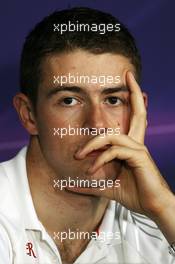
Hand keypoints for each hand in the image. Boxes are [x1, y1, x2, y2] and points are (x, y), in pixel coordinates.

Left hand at [66, 71, 173, 220]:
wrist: (151, 207)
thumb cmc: (133, 193)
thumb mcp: (107, 185)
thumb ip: (91, 182)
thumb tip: (71, 185)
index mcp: (131, 145)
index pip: (135, 117)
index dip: (135, 98)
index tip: (130, 80)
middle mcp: (136, 142)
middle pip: (138, 112)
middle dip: (135, 92)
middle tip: (127, 75)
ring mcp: (138, 148)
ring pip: (112, 135)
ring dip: (92, 144)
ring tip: (78, 157)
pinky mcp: (139, 157)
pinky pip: (114, 151)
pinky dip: (100, 159)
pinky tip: (91, 170)